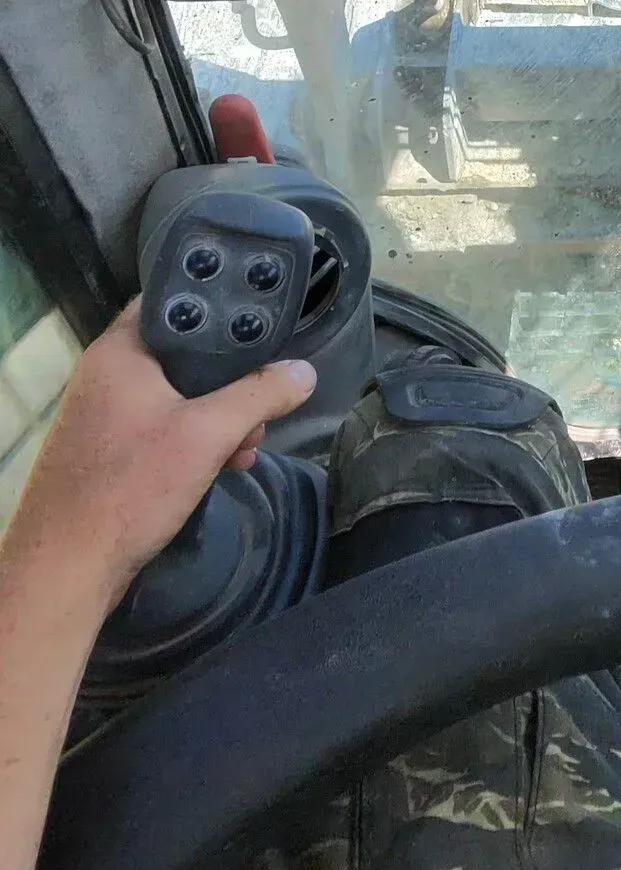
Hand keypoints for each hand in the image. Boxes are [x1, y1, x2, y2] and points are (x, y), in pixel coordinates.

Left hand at [2, 301, 316, 610]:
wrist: (67, 566)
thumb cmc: (131, 487)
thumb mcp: (209, 434)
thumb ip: (259, 395)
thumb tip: (304, 371)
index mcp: (119, 353)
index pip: (173, 303)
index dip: (218, 308)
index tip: (259, 326)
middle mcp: (105, 376)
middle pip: (182, 357)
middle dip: (229, 382)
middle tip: (259, 409)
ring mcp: (103, 416)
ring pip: (176, 398)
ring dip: (217, 419)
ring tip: (244, 449)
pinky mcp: (107, 452)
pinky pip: (160, 430)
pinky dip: (193, 443)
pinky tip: (221, 467)